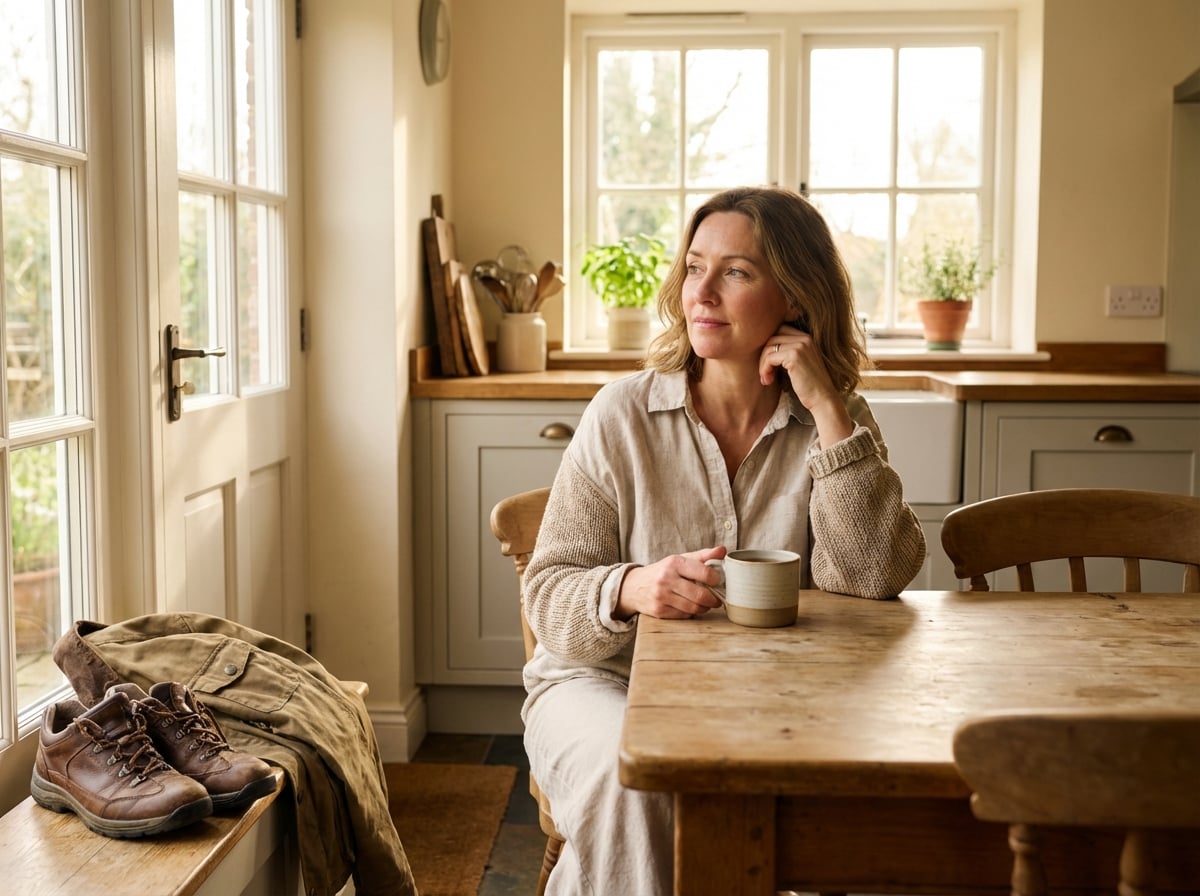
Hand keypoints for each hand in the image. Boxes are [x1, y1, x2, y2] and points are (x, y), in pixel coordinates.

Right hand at [614, 546, 726, 620]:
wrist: (634, 586)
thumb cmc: (663, 571)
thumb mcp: (680, 560)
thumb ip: (703, 556)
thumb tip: (723, 550)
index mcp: (674, 563)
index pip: (704, 573)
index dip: (716, 579)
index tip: (718, 581)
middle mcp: (666, 579)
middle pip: (700, 595)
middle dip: (713, 599)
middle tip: (716, 598)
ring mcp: (661, 596)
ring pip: (694, 608)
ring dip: (704, 607)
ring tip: (705, 603)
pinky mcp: (659, 611)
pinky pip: (684, 615)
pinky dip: (691, 613)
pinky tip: (690, 606)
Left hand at [761, 324, 852, 445]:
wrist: (823, 399)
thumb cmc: (809, 386)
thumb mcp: (798, 364)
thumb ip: (787, 352)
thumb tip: (764, 348)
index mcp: (806, 338)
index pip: (779, 331)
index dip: (770, 347)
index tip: (769, 364)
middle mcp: (804, 338)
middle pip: (772, 337)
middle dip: (764, 355)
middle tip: (765, 374)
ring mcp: (800, 345)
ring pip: (769, 347)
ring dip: (763, 364)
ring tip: (767, 379)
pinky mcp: (794, 356)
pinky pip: (770, 358)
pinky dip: (765, 369)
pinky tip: (768, 381)